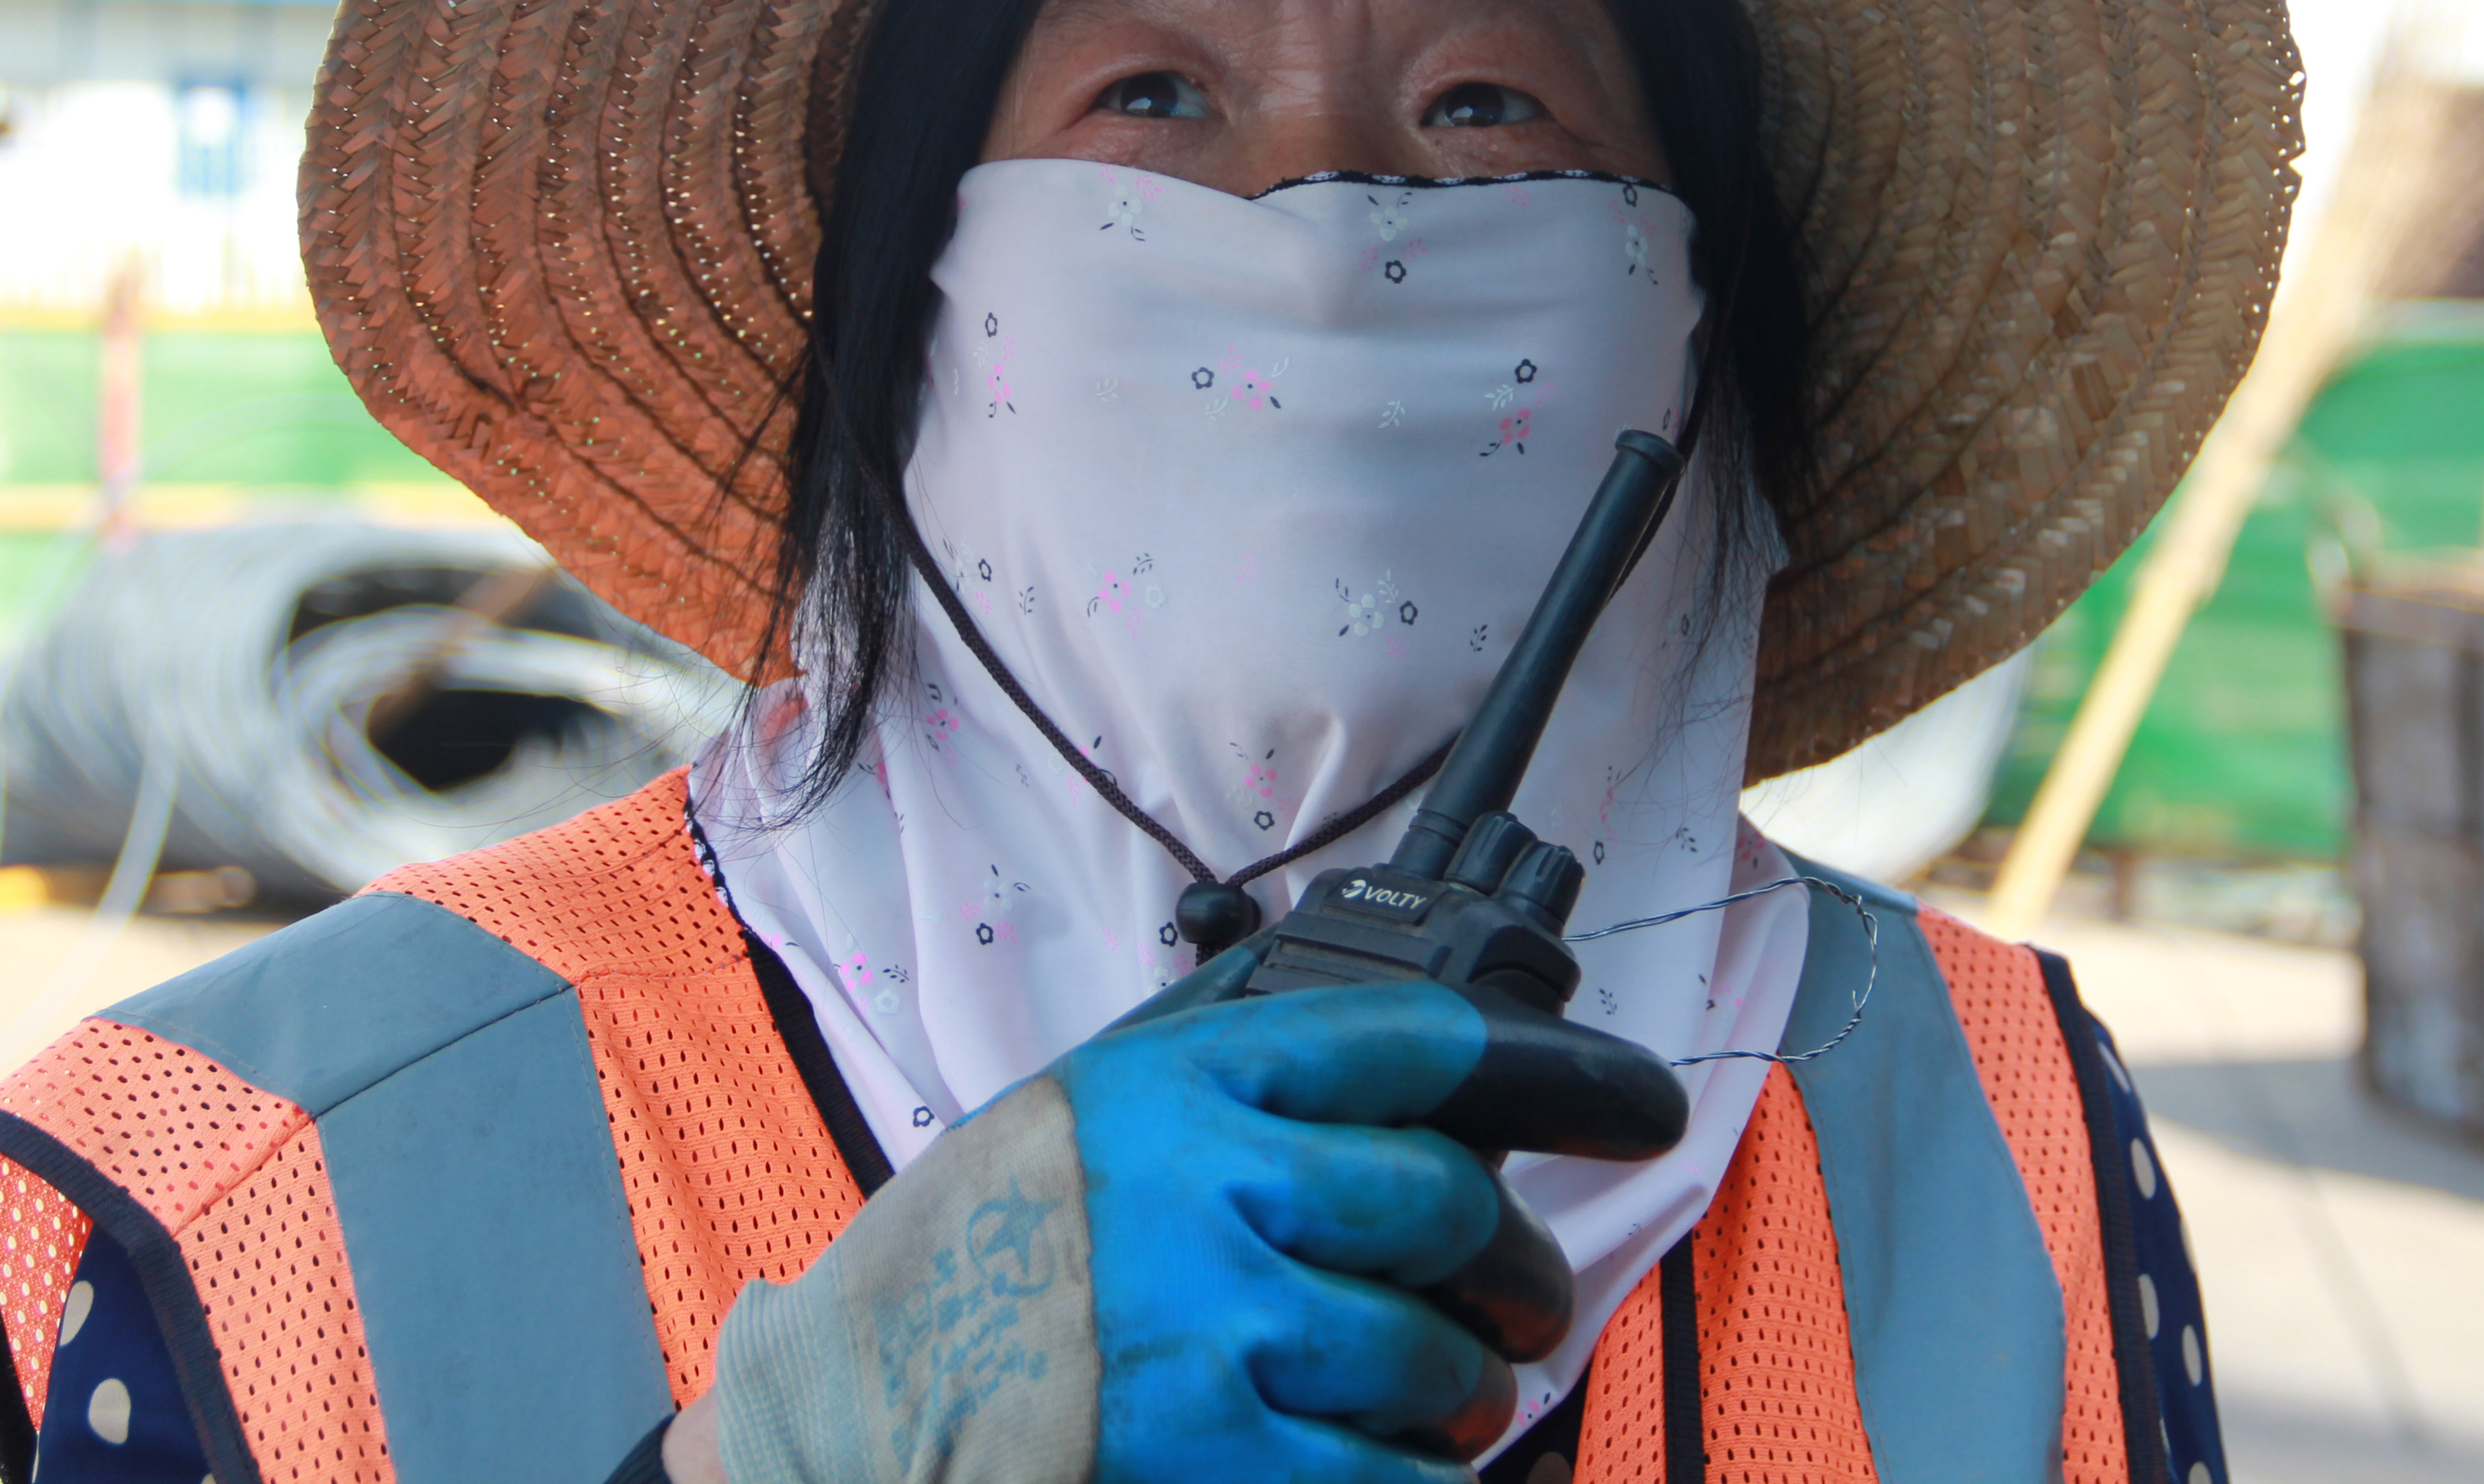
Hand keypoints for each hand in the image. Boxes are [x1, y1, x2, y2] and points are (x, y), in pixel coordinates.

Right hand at [706, 971, 1573, 1483]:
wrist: (854, 1411)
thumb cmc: (968, 1261)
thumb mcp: (1079, 1109)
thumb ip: (1222, 1068)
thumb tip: (1391, 1049)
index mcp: (1180, 1089)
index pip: (1413, 1042)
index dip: (1552, 1068)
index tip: (1629, 1098)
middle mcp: (1210, 1194)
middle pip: (1447, 1206)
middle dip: (1513, 1264)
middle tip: (1520, 1294)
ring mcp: (1217, 1334)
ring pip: (1436, 1350)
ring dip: (1470, 1383)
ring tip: (1454, 1391)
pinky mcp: (1218, 1460)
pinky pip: (1392, 1474)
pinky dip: (1423, 1476)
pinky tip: (1410, 1463)